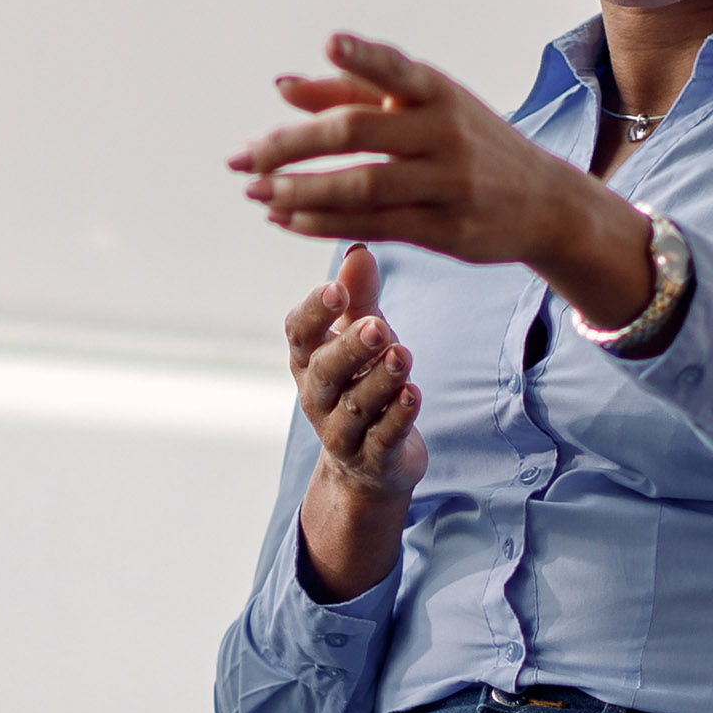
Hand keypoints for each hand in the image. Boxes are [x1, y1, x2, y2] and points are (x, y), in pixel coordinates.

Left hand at [232, 34, 653, 323]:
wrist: (545, 204)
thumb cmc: (467, 144)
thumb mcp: (423, 108)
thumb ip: (351, 93)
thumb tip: (281, 86)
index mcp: (437, 92)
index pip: (396, 69)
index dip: (363, 55)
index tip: (330, 41)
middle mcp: (445, 133)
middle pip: (358, 132)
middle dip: (291, 144)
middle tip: (242, 157)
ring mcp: (448, 183)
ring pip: (361, 187)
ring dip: (299, 190)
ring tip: (254, 192)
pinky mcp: (446, 229)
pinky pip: (374, 226)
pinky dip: (323, 222)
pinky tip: (285, 218)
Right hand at [283, 244, 426, 601]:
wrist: (369, 464)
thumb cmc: (362, 383)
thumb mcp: (361, 337)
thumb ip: (360, 298)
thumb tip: (358, 248)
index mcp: (309, 361)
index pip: (299, 333)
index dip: (314, 313)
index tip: (335, 291)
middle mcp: (318, 396)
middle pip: (327, 370)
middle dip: (350, 347)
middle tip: (376, 325)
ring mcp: (342, 431)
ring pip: (357, 405)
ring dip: (379, 380)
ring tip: (403, 355)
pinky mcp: (373, 458)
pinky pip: (382, 437)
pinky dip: (397, 417)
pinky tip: (413, 394)